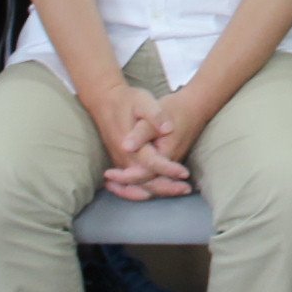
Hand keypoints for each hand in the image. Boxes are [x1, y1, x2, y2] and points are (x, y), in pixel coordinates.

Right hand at [84, 81, 191, 199]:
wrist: (104, 101)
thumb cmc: (127, 100)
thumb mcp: (143, 100)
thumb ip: (155, 115)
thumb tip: (168, 128)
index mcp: (130, 145)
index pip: (151, 163)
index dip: (169, 169)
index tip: (185, 173)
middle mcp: (123, 158)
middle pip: (145, 181)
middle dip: (166, 187)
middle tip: (187, 189)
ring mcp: (120, 162)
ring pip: (138, 185)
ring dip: (158, 191)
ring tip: (179, 190)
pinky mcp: (120, 162)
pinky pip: (132, 183)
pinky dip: (146, 190)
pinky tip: (161, 190)